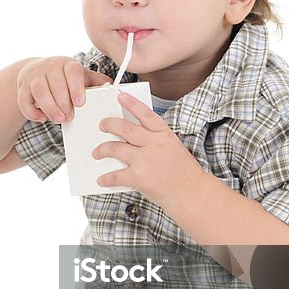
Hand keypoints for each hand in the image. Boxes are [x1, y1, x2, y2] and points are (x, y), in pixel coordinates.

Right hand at [16, 57, 112, 122]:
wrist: (35, 72)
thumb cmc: (62, 77)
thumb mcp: (80, 76)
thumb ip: (95, 82)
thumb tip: (112, 87)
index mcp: (67, 63)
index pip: (72, 71)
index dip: (76, 87)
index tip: (80, 103)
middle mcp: (49, 66)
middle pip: (55, 84)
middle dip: (63, 103)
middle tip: (69, 116)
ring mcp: (34, 76)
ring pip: (39, 91)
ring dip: (49, 107)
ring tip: (58, 119)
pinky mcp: (22, 88)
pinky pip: (24, 101)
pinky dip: (32, 112)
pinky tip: (42, 118)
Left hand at [91, 91, 204, 205]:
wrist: (192, 193)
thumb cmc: (183, 173)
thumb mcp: (173, 148)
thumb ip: (154, 141)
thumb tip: (129, 140)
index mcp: (164, 135)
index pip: (146, 114)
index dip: (131, 103)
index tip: (120, 95)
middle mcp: (154, 144)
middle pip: (125, 129)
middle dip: (109, 125)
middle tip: (101, 125)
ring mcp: (146, 160)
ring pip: (116, 148)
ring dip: (102, 150)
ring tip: (96, 152)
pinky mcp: (139, 177)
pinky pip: (116, 175)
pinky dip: (106, 178)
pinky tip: (101, 179)